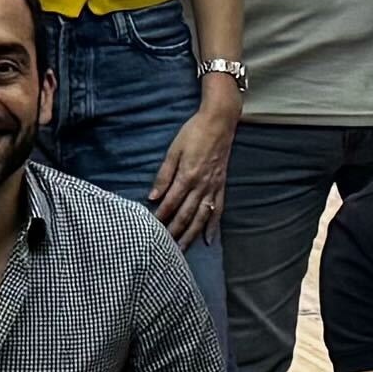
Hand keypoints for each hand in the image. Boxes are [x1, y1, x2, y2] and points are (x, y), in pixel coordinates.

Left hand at [145, 75, 240, 244]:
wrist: (220, 122)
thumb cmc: (194, 133)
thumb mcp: (173, 150)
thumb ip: (163, 175)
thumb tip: (153, 196)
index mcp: (187, 176)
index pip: (171, 202)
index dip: (160, 217)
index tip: (151, 228)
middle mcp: (201, 185)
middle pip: (186, 215)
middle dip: (175, 232)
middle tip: (165, 248)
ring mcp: (213, 187)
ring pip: (201, 217)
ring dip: (192, 235)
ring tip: (183, 249)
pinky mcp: (221, 186)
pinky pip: (218, 210)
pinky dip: (213, 226)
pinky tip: (208, 239)